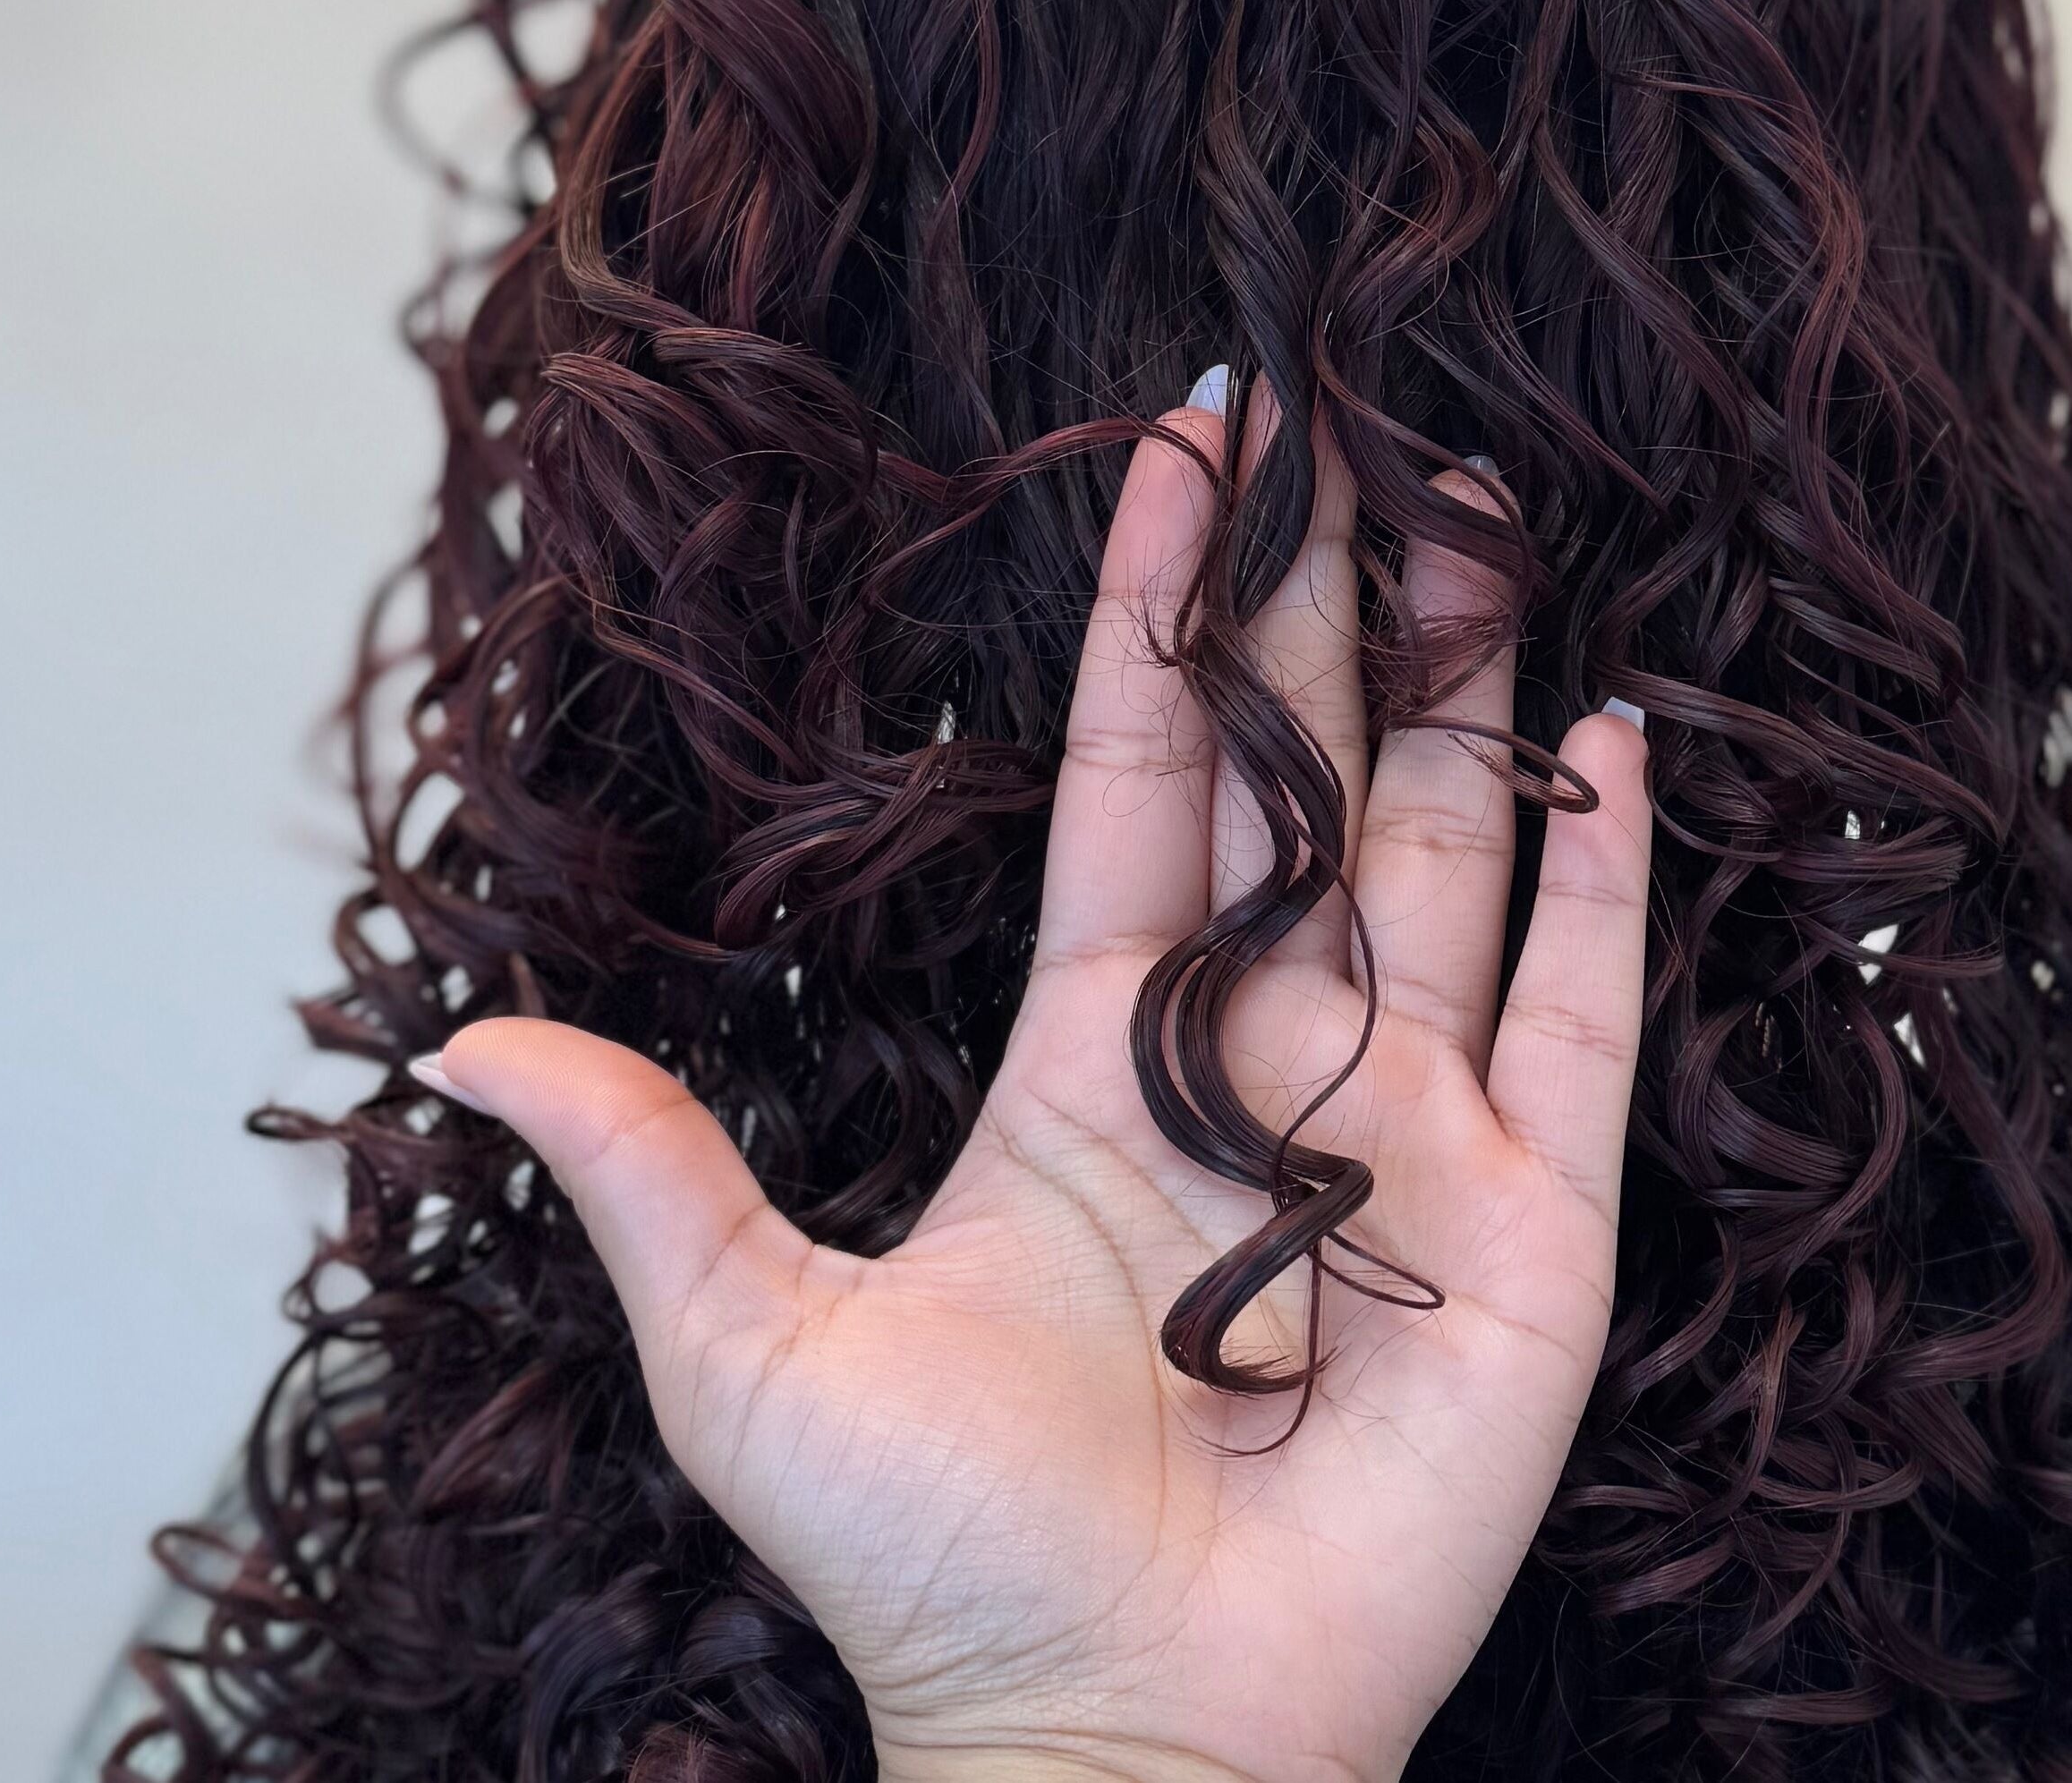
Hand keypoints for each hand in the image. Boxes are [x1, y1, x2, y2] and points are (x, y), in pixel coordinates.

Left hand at [420, 380, 1653, 1782]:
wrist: (1123, 1735)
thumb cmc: (937, 1564)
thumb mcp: (755, 1349)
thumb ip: (646, 1170)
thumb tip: (451, 1044)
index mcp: (1097, 1057)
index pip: (1143, 776)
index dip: (1160, 614)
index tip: (1185, 444)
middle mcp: (1267, 1056)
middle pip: (1309, 776)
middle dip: (1333, 600)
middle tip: (1360, 420)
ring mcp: (1412, 1125)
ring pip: (1454, 851)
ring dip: (1469, 686)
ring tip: (1485, 515)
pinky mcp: (1532, 1220)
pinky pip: (1588, 1013)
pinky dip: (1611, 877)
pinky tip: (1620, 741)